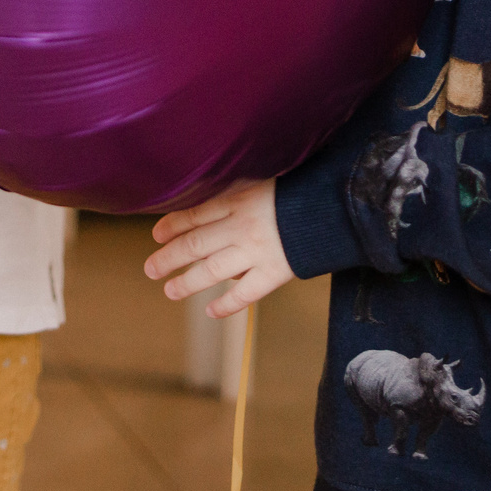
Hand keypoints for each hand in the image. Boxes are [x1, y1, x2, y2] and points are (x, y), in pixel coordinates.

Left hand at [145, 180, 294, 317]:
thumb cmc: (304, 189)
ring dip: (187, 282)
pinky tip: (210, 311)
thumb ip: (242, 194)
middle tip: (150, 269)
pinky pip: (245, 293)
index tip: (156, 234)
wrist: (339, 204)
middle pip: (195, 244)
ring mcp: (257, 251)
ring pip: (211, 271)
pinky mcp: (275, 272)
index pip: (195, 214)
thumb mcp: (267, 180)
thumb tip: (216, 212)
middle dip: (169, 258)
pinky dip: (226, 304)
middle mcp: (242, 225)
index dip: (172, 225)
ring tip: (170, 290)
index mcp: (240, 199)